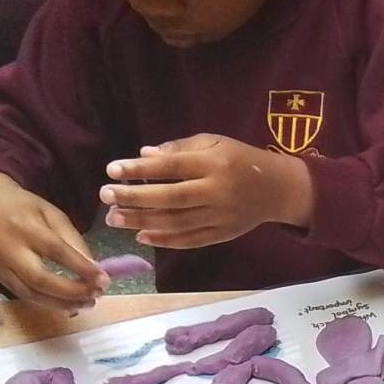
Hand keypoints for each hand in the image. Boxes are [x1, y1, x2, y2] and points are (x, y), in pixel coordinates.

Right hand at [0, 173, 107, 311]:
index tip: (104, 280)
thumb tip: (94, 268)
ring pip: (31, 294)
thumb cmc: (24, 208)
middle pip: (40, 280)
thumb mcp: (53, 214)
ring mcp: (1, 266)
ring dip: (62, 304)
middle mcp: (9, 249)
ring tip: (86, 303)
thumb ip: (73, 240)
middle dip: (72, 292)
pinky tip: (67, 304)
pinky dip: (48, 304)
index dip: (81, 268)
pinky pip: (24, 296)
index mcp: (25, 227)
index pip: (56, 251)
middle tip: (96, 295)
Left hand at [100, 134, 313, 249]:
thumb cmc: (241, 159)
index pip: (170, 167)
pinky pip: (191, 240)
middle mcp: (216, 191)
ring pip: (176, 222)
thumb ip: (179, 149)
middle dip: (134, 198)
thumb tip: (143, 156)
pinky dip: (165, 240)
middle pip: (169, 198)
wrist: (279, 189)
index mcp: (213, 164)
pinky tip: (142, 236)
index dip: (139, 169)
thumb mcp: (215, 143)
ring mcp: (220, 216)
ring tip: (114, 218)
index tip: (111, 170)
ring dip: (142, 221)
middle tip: (104, 197)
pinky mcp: (223, 234)